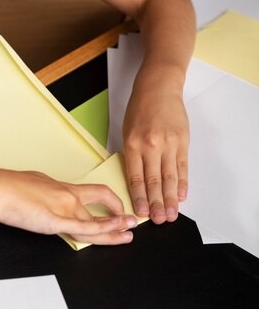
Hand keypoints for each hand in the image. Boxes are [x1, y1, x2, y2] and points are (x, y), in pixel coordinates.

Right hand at [0, 167, 137, 244]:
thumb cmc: (5, 186)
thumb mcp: (33, 186)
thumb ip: (46, 195)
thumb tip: (47, 203)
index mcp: (61, 186)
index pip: (94, 191)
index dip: (110, 201)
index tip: (117, 208)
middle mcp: (66, 195)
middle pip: (101, 205)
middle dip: (118, 216)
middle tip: (132, 223)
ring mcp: (61, 208)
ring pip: (96, 222)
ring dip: (114, 229)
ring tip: (128, 234)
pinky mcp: (53, 221)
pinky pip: (83, 228)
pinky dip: (101, 231)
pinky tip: (111, 233)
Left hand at [122, 83, 188, 224]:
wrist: (158, 88)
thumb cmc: (139, 109)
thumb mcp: (127, 131)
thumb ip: (132, 156)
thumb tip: (137, 182)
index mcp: (133, 144)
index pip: (136, 178)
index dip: (139, 198)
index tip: (142, 213)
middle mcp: (150, 146)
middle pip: (154, 182)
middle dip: (156, 204)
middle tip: (160, 220)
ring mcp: (168, 143)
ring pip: (170, 177)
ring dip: (170, 199)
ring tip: (172, 214)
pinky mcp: (182, 141)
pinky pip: (183, 166)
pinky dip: (182, 183)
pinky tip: (181, 195)